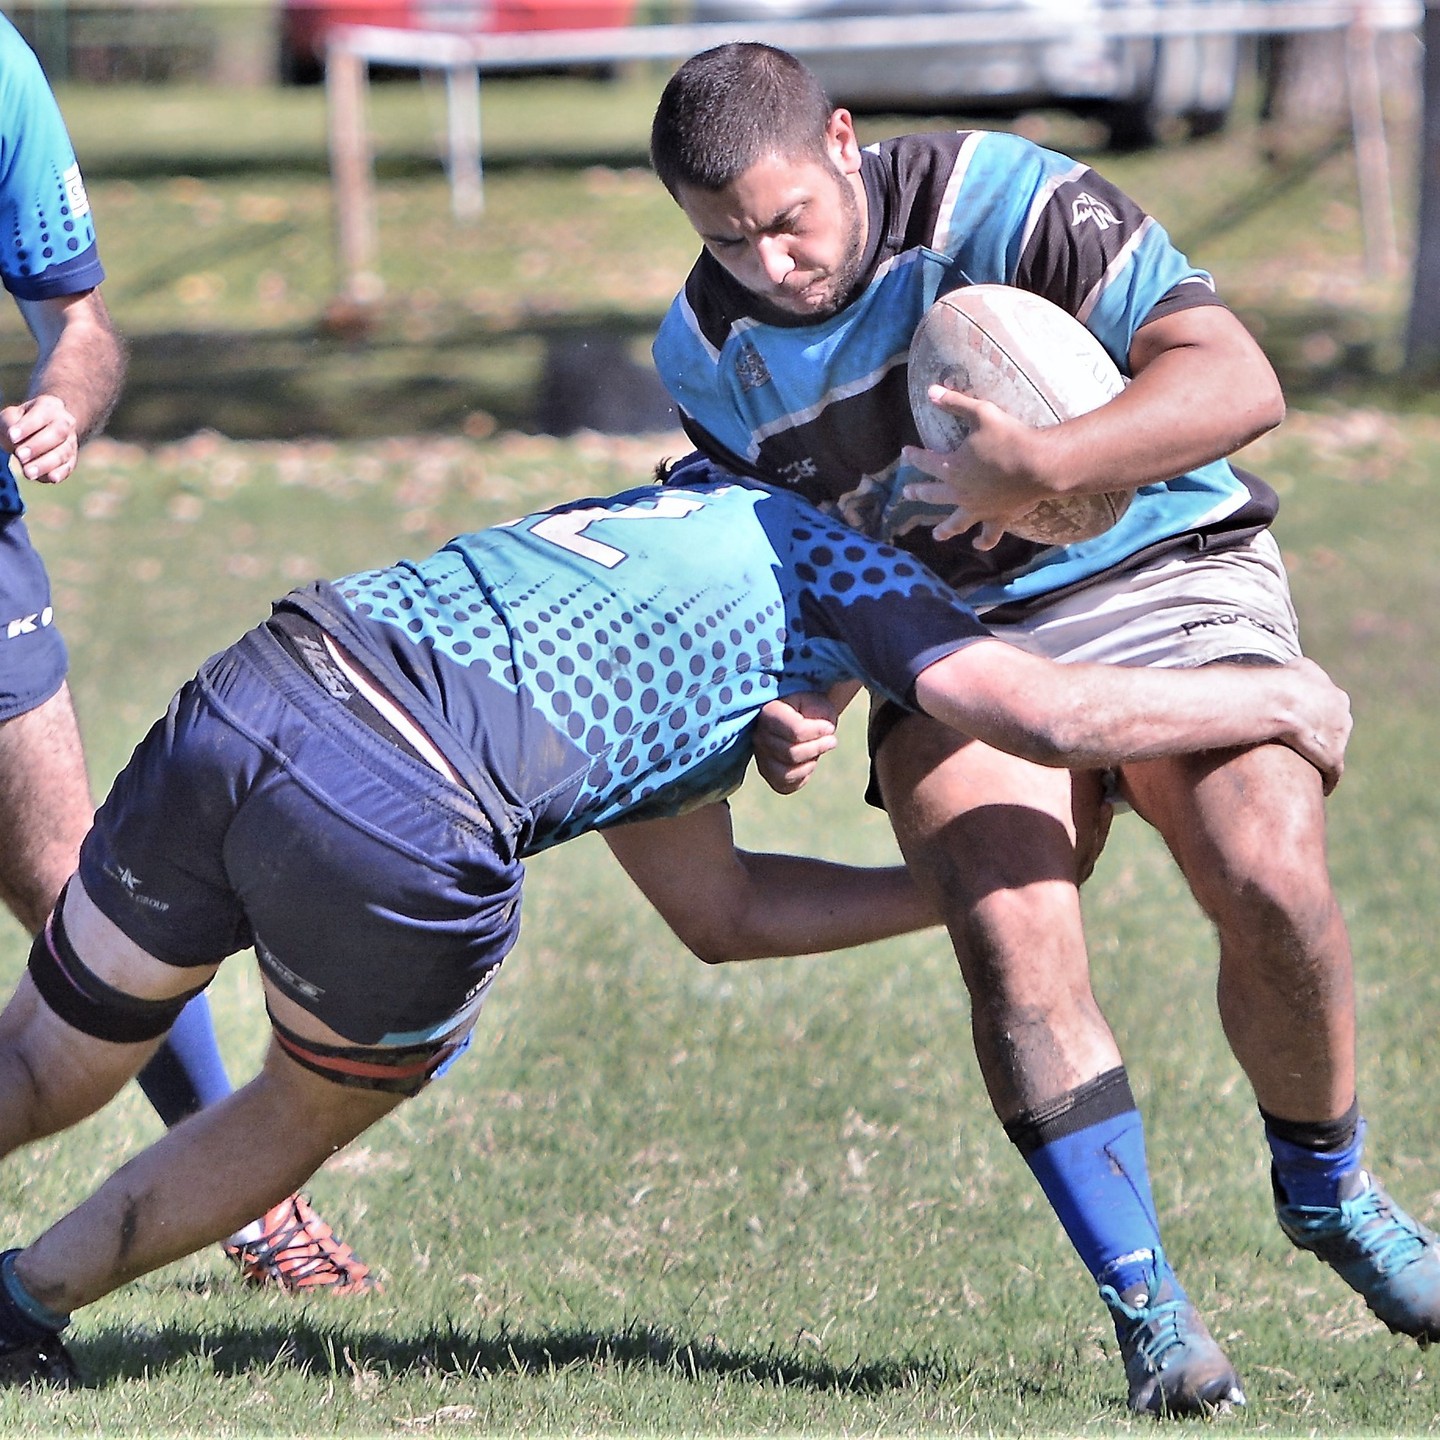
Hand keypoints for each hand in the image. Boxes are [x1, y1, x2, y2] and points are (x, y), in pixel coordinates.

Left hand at [0, 393, 79, 483]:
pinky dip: (61, 473)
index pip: (42, 414)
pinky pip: (69, 466)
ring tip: (27, 472)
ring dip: (45, 463)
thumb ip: (10, 422)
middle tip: (19, 455)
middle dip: (38, 445)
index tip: (12, 436)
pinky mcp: (71, 460)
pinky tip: (52, 478)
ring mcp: (71, 442)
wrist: (39, 431)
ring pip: (63, 452)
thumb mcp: (12, 416)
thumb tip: (13, 437)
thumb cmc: (21, 422)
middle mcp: (65, 422)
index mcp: (50, 406)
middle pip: (58, 432)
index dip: (28, 426)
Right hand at [754, 692, 838, 794]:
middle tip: (830, 740)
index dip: (819, 733)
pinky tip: (808, 762)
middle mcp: (758, 735)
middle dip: (817, 748)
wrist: (803, 716)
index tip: (829, 728)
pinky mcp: (767, 774)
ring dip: (809, 764)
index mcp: (769, 712)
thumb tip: (824, 733)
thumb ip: (820, 717)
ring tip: (816, 752)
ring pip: (786, 773)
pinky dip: (802, 776)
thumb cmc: (811, 708)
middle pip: (792, 754)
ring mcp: (760, 756)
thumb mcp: (820, 705)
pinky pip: (785, 786)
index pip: (796, 731)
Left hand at [903, 387, 1049, 548]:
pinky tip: (979, 544)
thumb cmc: (1010, 437)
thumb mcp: (981, 413)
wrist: (1040, 465)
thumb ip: (955, 403)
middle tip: (907, 494)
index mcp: (952, 468)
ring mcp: (978, 509)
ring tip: (936, 534)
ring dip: (944, 529)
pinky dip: (983, 541)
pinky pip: (989, 535)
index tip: (905, 452)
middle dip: (918, 493)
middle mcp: (961, 492)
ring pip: (956, 522)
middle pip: (933, 495)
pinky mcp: (998, 518)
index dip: (914, 456)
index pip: (926, 462)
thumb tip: (930, 391)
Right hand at [1277, 658, 1351, 793]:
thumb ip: (1302, 673)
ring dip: (1324, 758)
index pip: (1329, 708)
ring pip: (1335, 751)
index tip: (1301, 722)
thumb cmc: (1282, 683)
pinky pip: (1333, 773)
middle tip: (1302, 745)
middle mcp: (1343, 716)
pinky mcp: (1332, 759)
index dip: (1314, 716)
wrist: (1281, 700)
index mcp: (1336, 696)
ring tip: (1308, 767)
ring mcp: (1339, 739)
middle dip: (1323, 736)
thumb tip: (1291, 673)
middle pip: (1336, 730)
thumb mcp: (1297, 668)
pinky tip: (1322, 788)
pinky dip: (1328, 780)